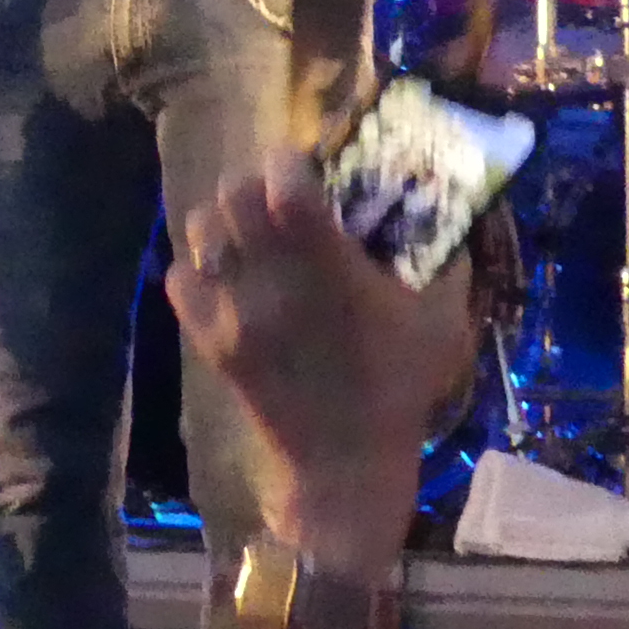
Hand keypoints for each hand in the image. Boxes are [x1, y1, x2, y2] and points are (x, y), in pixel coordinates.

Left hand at [165, 151, 472, 571]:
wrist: (344, 465)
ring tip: (249, 236)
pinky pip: (180, 278)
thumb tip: (448, 211)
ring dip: (222, 222)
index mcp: (325, 268)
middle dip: (253, 185)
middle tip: (275, 199)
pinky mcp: (209, 340)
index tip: (305, 169)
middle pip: (231, 193)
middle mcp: (269, 281)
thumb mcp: (441, 323)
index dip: (289, 163)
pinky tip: (226, 279)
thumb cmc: (399, 389)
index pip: (283, 183)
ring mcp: (232, 311)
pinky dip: (197, 270)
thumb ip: (447, 262)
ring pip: (199, 229)